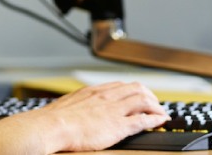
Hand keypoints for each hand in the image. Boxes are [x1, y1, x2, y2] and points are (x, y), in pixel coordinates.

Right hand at [24, 81, 168, 152]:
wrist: (52, 126)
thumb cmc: (54, 120)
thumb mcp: (67, 105)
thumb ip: (77, 105)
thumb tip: (75, 111)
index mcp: (94, 91)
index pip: (121, 85)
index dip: (133, 90)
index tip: (138, 95)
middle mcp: (107, 96)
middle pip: (136, 88)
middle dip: (149, 95)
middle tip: (154, 103)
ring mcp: (114, 110)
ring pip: (143, 100)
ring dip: (155, 106)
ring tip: (160, 112)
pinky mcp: (118, 126)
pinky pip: (143, 120)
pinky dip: (155, 119)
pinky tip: (160, 121)